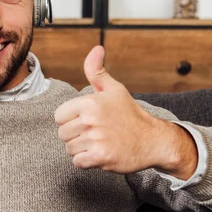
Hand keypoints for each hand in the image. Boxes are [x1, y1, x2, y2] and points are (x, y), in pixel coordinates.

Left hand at [54, 45, 196, 178]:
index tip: (86, 120)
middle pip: (62, 133)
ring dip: (81, 149)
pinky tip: (99, 153)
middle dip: (75, 135)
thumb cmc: (130, 114)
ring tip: (98, 142)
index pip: (59, 116)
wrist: (153, 140)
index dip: (70, 119)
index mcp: (90, 102)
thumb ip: (97, 71)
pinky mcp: (100, 157)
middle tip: (94, 133)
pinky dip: (86, 161)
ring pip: (69, 148)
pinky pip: (77, 162)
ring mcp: (95, 139)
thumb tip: (96, 49)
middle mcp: (91, 120)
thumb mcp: (114, 90)